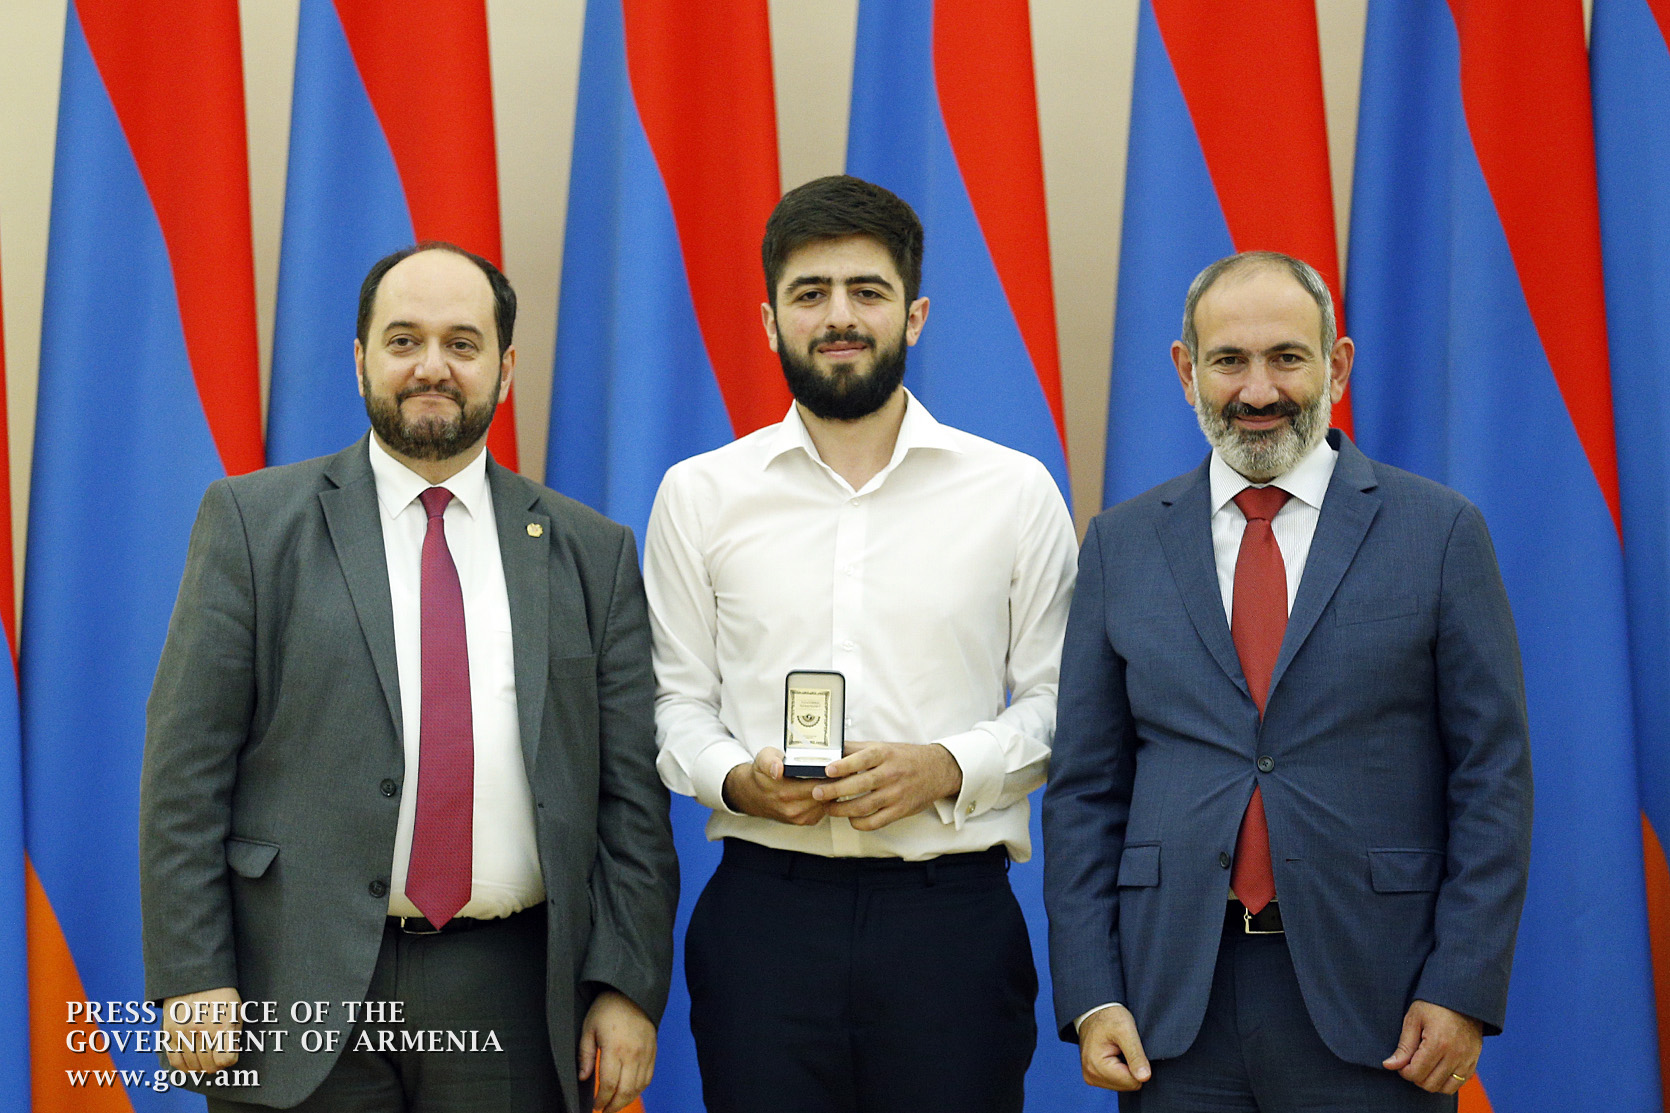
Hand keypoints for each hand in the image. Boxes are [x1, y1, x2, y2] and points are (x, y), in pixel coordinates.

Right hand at [160, 986, 241, 1071]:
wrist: (195, 978)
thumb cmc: (220, 996)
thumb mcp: (236, 1012)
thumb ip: (233, 1036)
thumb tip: (228, 1058)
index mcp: (222, 1026)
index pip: (225, 1060)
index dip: (229, 1060)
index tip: (229, 1054)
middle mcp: (201, 1032)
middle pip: (209, 1066)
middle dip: (216, 1064)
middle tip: (217, 1057)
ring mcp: (183, 1033)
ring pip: (193, 1066)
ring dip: (201, 1066)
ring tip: (206, 1058)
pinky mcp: (169, 1033)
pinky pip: (176, 1061)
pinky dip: (184, 1066)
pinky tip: (191, 1062)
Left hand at [579, 990, 655, 1112]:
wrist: (631, 991)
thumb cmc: (607, 1008)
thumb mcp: (588, 1028)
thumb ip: (585, 1055)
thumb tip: (583, 1078)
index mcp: (615, 1049)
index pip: (609, 1085)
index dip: (602, 1100)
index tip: (595, 1106)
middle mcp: (633, 1054)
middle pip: (626, 1091)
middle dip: (614, 1106)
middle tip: (605, 1111)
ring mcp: (646, 1053)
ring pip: (639, 1087)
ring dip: (627, 1100)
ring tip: (616, 1104)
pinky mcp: (653, 1050)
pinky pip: (649, 1077)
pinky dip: (639, 1088)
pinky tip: (630, 1091)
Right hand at [723, 747, 826, 824]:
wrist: (754, 795)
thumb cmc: (763, 774)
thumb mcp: (763, 759)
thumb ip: (770, 761)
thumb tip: (777, 769)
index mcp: (785, 792)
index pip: (818, 785)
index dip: (830, 775)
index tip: (836, 766)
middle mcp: (793, 809)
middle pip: (826, 795)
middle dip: (834, 782)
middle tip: (841, 770)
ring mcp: (800, 818)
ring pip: (828, 804)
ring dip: (833, 792)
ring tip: (835, 778)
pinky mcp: (805, 821)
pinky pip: (825, 810)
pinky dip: (828, 800)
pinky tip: (826, 788)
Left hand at [813, 742, 961, 830]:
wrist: (936, 770)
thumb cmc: (904, 758)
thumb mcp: (883, 747)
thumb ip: (856, 749)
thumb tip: (829, 749)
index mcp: (885, 754)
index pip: (862, 759)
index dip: (844, 765)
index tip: (827, 770)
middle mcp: (891, 774)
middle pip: (858, 785)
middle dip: (833, 791)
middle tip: (817, 793)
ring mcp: (896, 794)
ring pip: (863, 806)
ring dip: (841, 810)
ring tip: (828, 808)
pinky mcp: (899, 811)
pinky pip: (875, 822)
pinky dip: (858, 822)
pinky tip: (850, 818)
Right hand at [1079, 1004, 1150, 1090]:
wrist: (1094, 1011)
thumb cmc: (1109, 1017)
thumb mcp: (1126, 1030)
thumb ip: (1136, 1055)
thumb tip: (1144, 1078)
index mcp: (1096, 1066)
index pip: (1131, 1082)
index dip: (1137, 1064)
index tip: (1129, 1047)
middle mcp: (1091, 1076)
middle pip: (1127, 1085)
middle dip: (1131, 1067)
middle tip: (1123, 1047)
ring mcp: (1091, 1077)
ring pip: (1123, 1085)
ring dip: (1126, 1068)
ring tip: (1118, 1049)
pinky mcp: (1094, 1076)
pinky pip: (1116, 1082)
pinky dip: (1120, 1069)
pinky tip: (1114, 1054)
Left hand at [1382, 1000, 1481, 1093]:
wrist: (1461, 997)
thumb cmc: (1433, 1004)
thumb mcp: (1413, 1019)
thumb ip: (1403, 1046)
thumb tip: (1389, 1065)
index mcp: (1438, 1043)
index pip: (1416, 1073)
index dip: (1403, 1071)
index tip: (1401, 1061)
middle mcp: (1455, 1055)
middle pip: (1430, 1084)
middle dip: (1416, 1077)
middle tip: (1411, 1064)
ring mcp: (1467, 1060)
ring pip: (1445, 1088)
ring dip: (1431, 1082)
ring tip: (1424, 1066)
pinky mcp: (1474, 1062)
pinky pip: (1459, 1083)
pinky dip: (1446, 1081)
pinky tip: (1438, 1068)